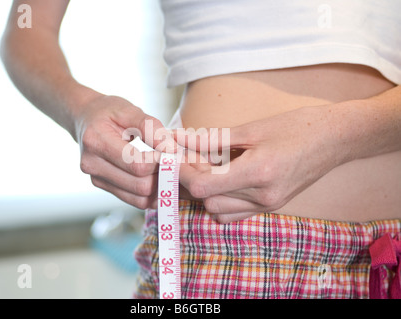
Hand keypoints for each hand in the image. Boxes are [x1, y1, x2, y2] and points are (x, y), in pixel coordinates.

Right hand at [75, 94, 171, 209]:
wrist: (84, 117)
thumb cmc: (108, 111)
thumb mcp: (128, 110)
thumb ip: (151, 128)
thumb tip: (172, 149)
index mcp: (96, 141)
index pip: (137, 164)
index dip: (161, 162)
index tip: (176, 154)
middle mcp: (92, 165)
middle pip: (140, 185)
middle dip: (163, 176)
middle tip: (177, 164)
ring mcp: (95, 179)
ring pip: (139, 198)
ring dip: (160, 187)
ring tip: (170, 171)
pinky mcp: (102, 186)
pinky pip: (134, 200)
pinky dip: (152, 194)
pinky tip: (159, 178)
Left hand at [176, 106, 341, 222]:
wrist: (334, 139)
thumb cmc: (295, 127)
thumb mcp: (250, 129)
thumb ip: (211, 139)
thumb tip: (178, 140)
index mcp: (258, 173)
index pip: (204, 186)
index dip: (183, 173)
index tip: (175, 157)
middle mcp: (263, 197)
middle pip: (208, 201)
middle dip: (193, 181)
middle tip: (191, 157)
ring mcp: (269, 205)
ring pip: (219, 211)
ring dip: (206, 192)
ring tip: (208, 167)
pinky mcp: (272, 207)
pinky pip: (235, 213)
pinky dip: (222, 200)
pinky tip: (225, 180)